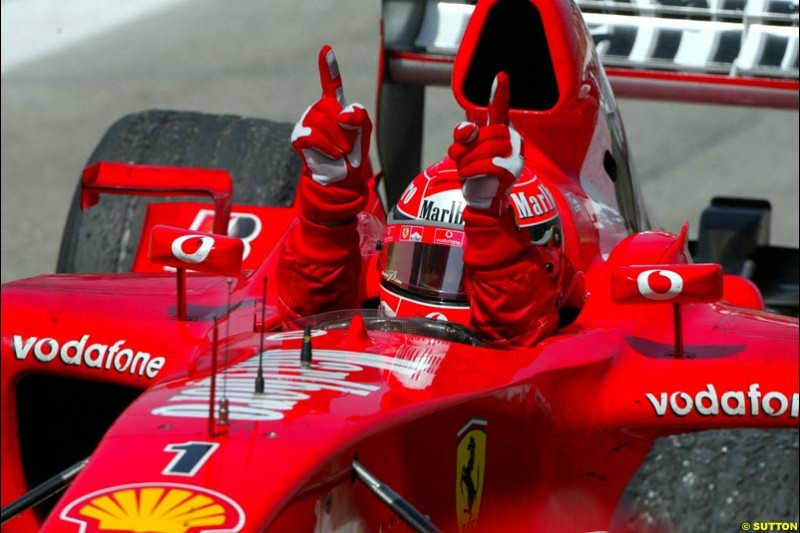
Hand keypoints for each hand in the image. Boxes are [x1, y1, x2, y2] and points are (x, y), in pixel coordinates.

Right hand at [291, 45, 371, 187]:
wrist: (341, 177)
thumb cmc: (353, 152)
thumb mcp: (363, 131)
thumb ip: (359, 116)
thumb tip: (339, 115)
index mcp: (334, 105)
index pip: (331, 83)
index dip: (329, 67)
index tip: (326, 49)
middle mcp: (318, 109)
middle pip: (331, 109)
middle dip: (344, 130)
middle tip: (346, 145)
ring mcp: (306, 121)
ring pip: (323, 123)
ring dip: (337, 141)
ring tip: (339, 151)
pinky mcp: (298, 135)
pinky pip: (314, 135)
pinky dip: (327, 147)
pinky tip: (331, 154)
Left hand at [448, 72, 522, 213]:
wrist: (482, 202)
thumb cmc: (475, 174)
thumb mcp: (464, 151)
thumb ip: (464, 135)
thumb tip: (468, 129)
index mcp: (501, 132)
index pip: (499, 110)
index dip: (499, 93)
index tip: (501, 75)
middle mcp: (512, 141)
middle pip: (484, 133)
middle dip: (466, 149)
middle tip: (464, 162)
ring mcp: (514, 156)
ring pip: (482, 149)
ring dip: (466, 162)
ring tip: (469, 172)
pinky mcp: (511, 171)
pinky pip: (485, 164)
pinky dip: (472, 172)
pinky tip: (474, 178)